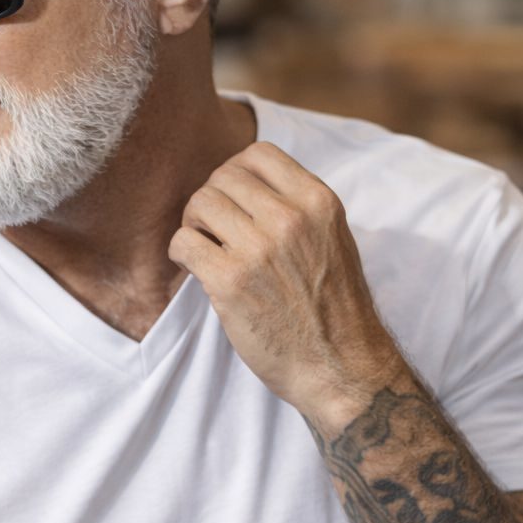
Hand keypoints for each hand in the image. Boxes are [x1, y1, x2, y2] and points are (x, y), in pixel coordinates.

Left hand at [167, 141, 408, 422]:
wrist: (340, 367)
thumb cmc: (335, 310)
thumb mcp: (333, 240)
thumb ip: (298, 209)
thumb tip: (248, 187)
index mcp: (318, 202)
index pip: (258, 154)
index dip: (235, 173)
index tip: (233, 200)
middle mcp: (290, 219)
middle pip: (222, 177)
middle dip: (211, 200)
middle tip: (212, 228)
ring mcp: (259, 249)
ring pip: (199, 204)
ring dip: (193, 224)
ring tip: (205, 247)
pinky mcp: (230, 282)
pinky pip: (184, 243)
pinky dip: (181, 253)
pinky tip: (194, 268)